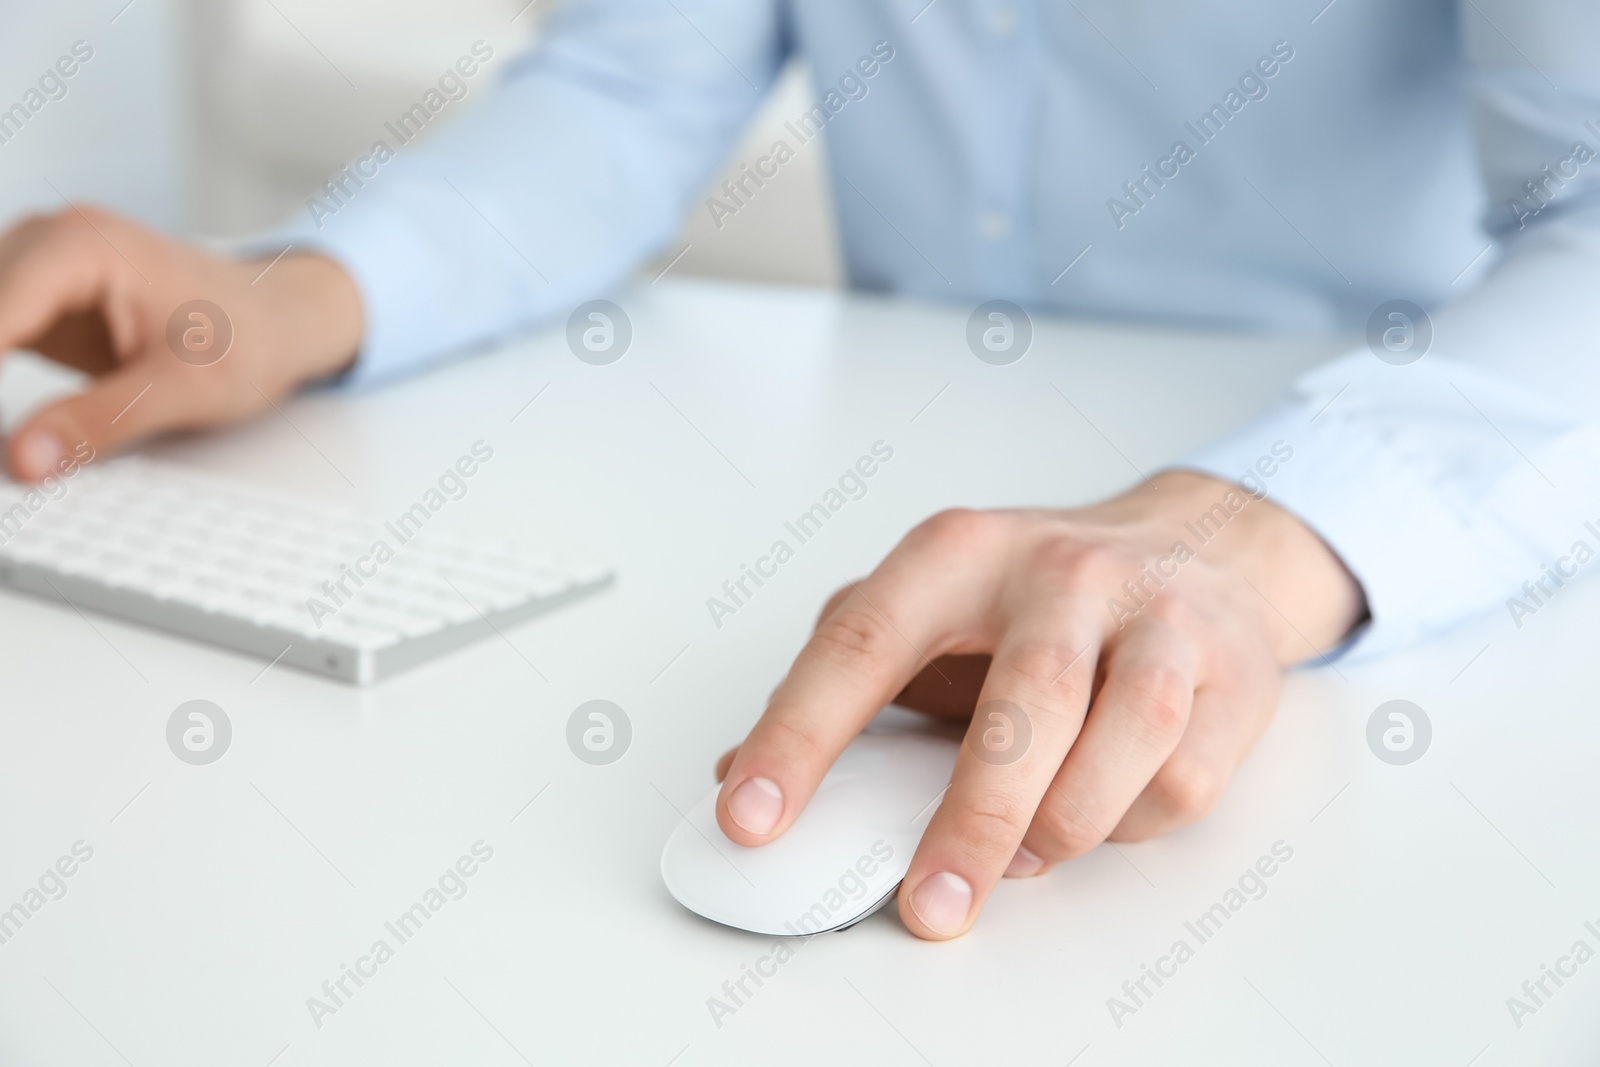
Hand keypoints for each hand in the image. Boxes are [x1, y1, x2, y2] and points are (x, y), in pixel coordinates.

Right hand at [0, 205, 362, 480]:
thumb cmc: (250, 340)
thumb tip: (24, 459)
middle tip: (5, 447)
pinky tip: (13, 420)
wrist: (280, 320)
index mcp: (82, 247)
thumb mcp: (183, 391)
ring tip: (10, 440)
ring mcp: (38, 265)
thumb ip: (99, 422)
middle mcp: (49, 241)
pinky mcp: (37, 297)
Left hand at [713, 470, 1364, 939]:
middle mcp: (1060, 573)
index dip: (800, 735)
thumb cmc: (1044, 594)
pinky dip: (1130, 824)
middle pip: (1021, 705)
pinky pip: (1182, 780)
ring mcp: (1157, 617)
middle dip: (971, 822)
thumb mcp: (932, 606)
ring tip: (1023, 859)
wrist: (1201, 545)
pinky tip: (1099, 812)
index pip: (862, 643)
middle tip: (928, 902)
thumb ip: (843, 677)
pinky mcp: (1230, 672)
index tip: (752, 815)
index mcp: (959, 554)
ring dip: (1062, 828)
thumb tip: (739, 770)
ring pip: (1123, 741)